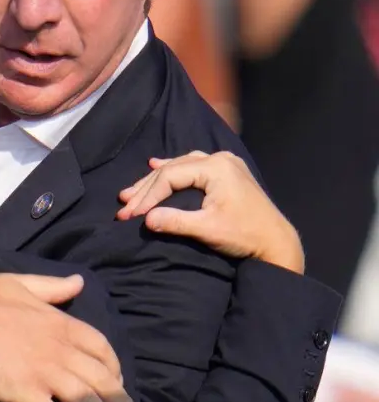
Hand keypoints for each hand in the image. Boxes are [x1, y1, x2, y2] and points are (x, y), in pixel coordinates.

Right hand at [0, 274, 136, 401]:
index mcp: (61, 324)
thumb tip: (79, 281)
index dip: (115, 367)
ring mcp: (46, 373)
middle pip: (103, 380)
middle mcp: (61, 350)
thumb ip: (52, 287)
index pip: (102, 348)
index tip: (118, 382)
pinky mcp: (27, 393)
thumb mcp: (19, 284)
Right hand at [116, 151, 303, 271]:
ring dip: (155, 180)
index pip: (170, 176)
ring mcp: (226, 164)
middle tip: (123, 204)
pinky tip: (157, 165)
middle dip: (146, 189)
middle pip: (173, 169)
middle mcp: (221, 159)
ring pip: (180, 167)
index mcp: (217, 168)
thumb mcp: (208, 230)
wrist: (277, 243)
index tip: (130, 214)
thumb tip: (145, 220)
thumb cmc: (244, 236)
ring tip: (133, 191)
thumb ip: (175, 222)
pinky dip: (173, 171)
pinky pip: (193, 166)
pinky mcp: (228, 173)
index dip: (147, 195)